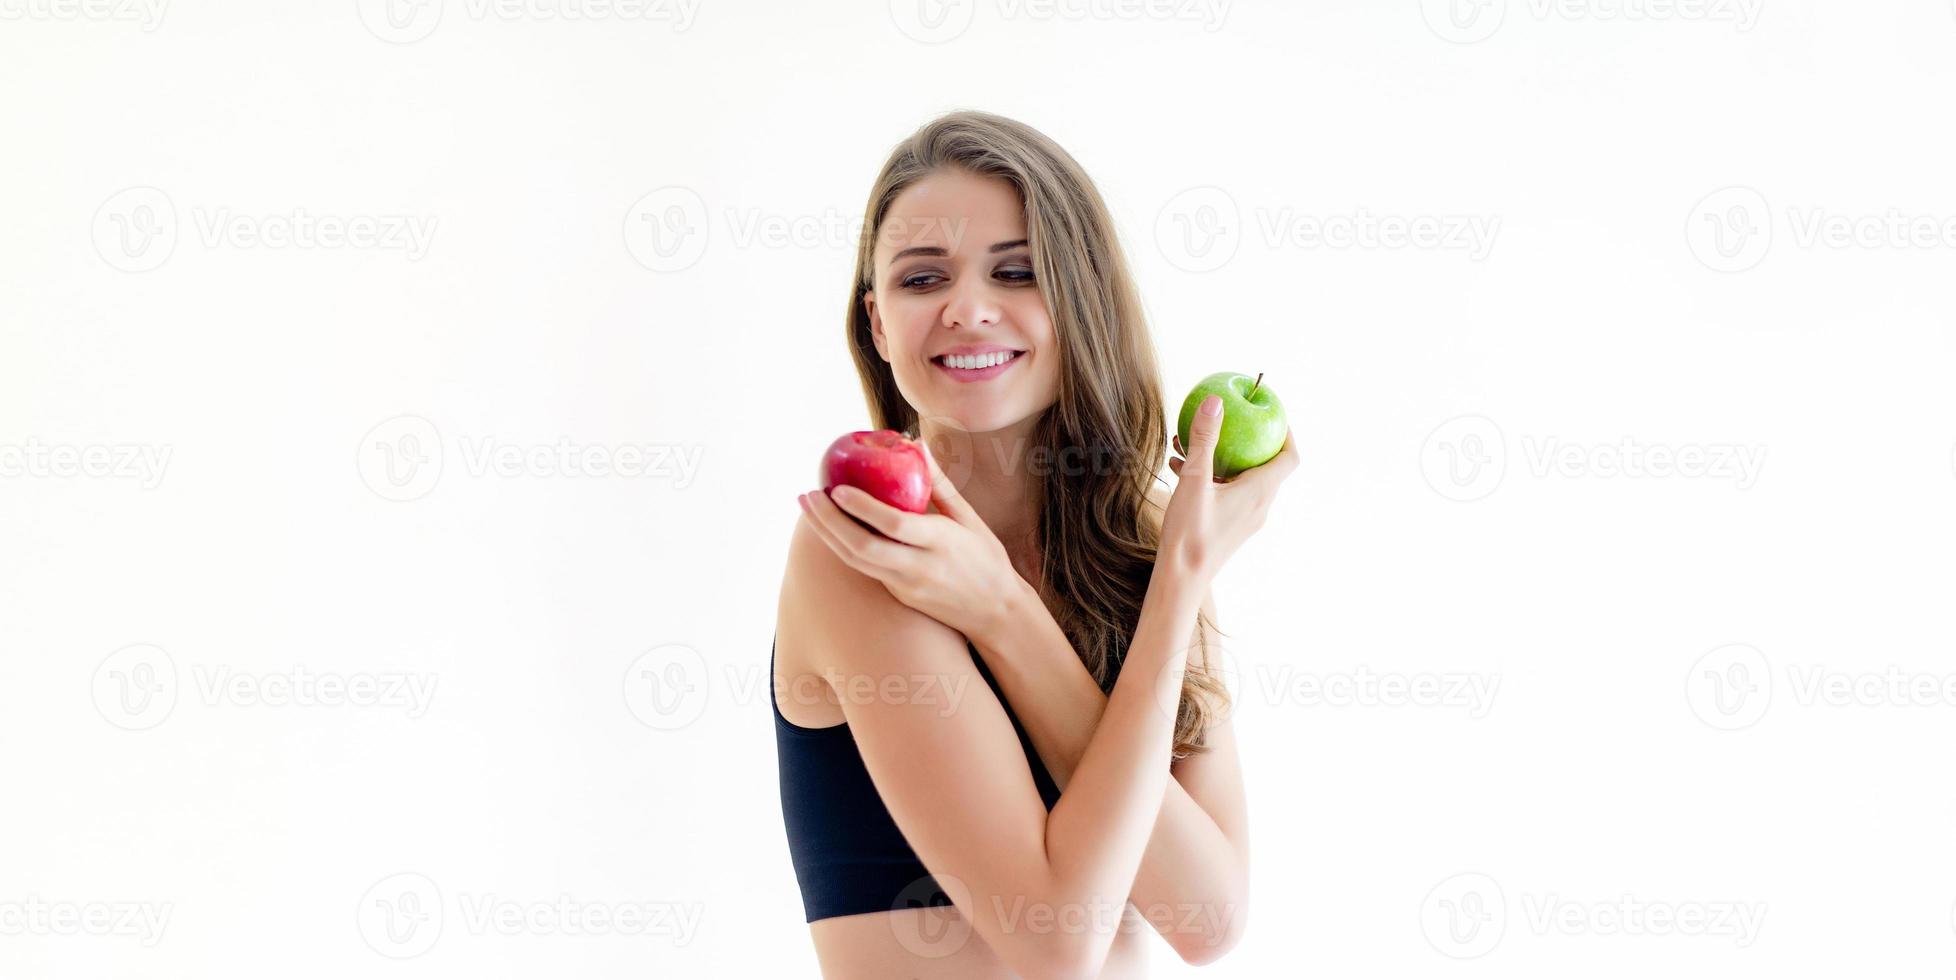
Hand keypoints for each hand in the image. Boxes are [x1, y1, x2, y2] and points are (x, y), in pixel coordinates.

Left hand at [798, 442, 1026, 646]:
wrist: (996, 613)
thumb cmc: (985, 558)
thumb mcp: (970, 518)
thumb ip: (940, 484)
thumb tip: (915, 444)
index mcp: (942, 543)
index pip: (894, 525)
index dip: (863, 507)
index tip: (837, 488)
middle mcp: (920, 567)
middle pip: (862, 547)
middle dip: (829, 521)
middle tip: (808, 494)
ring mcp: (906, 586)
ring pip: (856, 562)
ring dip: (826, 534)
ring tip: (808, 507)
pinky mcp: (898, 596)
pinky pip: (864, 568)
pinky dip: (842, 546)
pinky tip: (829, 526)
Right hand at [1159, 395, 1299, 583]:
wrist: (1181, 579)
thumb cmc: (1190, 533)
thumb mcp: (1194, 480)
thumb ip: (1204, 440)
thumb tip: (1215, 402)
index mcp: (1260, 492)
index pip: (1290, 458)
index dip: (1287, 433)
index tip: (1272, 415)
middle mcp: (1259, 505)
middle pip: (1266, 465)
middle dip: (1248, 441)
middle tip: (1232, 422)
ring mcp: (1246, 518)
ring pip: (1242, 479)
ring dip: (1223, 459)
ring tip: (1191, 443)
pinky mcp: (1230, 527)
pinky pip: (1228, 493)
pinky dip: (1212, 477)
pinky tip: (1180, 467)